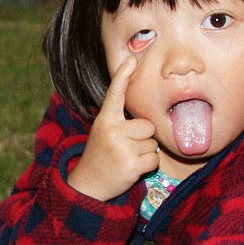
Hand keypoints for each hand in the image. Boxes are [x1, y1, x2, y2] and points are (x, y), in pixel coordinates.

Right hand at [67, 56, 158, 200]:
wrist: (88, 184)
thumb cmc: (101, 154)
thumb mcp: (103, 130)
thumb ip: (119, 119)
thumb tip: (143, 110)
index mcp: (105, 120)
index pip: (115, 94)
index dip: (123, 76)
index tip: (130, 60)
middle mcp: (113, 131)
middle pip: (147, 125)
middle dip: (143, 136)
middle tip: (127, 146)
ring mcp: (122, 149)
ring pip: (153, 143)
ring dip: (145, 152)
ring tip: (128, 157)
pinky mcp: (132, 165)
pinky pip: (155, 158)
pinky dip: (148, 165)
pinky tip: (133, 168)